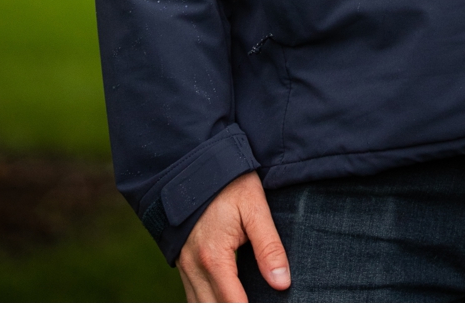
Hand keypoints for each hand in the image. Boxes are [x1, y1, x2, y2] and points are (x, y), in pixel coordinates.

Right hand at [176, 171, 287, 301]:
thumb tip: (282, 283)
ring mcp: (185, 267)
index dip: (252, 311)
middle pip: (213, 309)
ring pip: (198, 306)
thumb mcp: (256, 209)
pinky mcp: (182, 263)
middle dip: (235, 311)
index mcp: (214, 257)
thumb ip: (269, 247)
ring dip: (220, 309)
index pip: (234, 303)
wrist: (196, 166)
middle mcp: (194, 267)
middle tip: (261, 306)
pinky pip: (192, 295)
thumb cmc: (229, 186)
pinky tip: (225, 300)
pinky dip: (207, 303)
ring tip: (246, 304)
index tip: (271, 310)